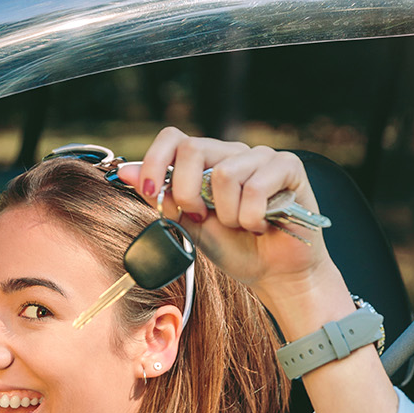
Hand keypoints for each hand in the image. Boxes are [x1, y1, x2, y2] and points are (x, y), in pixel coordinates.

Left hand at [117, 127, 333, 302]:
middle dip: (186, 193)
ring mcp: (261, 157)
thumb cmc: (235, 249)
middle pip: (192, 148)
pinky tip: (261, 225)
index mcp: (206, 163)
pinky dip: (252, 218)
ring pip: (224, 174)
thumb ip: (161, 197)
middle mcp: (232, 153)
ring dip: (227, 214)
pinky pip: (256, 188)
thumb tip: (125, 171)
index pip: (173, 138)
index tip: (151, 194)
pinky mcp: (288, 167)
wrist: (275, 274)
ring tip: (240, 226)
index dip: (155, 162)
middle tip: (201, 218)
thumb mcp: (188, 226)